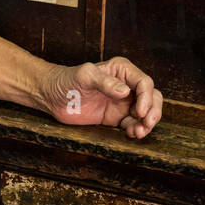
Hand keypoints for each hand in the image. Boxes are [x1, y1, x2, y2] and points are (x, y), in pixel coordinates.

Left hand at [40, 57, 162, 139]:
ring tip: (138, 132)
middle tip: (146, 124)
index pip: (144, 82)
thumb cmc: (66, 80)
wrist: (51, 96)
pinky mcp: (117, 117)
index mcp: (122, 70)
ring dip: (147, 123)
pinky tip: (130, 133)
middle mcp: (126, 85)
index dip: (147, 97)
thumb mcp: (84, 77)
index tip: (140, 111)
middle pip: (152, 97)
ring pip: (147, 112)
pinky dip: (136, 129)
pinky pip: (134, 123)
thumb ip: (104, 82)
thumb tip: (125, 92)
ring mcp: (123, 102)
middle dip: (153, 111)